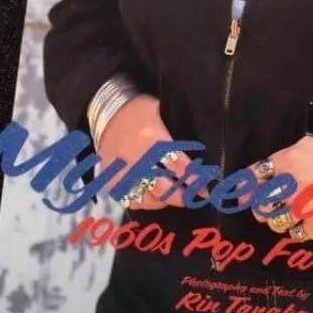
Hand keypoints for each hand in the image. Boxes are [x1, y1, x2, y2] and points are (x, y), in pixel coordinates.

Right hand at [97, 93, 191, 209]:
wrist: (106, 112)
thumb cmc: (139, 110)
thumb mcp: (162, 112)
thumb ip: (177, 132)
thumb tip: (200, 152)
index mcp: (151, 139)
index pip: (178, 165)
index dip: (194, 179)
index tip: (205, 188)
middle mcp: (135, 158)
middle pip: (162, 188)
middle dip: (181, 196)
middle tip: (193, 196)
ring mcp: (120, 172)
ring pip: (146, 199)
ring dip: (164, 200)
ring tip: (174, 196)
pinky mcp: (110, 180)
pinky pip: (130, 201)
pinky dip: (145, 202)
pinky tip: (154, 197)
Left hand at [249, 135, 312, 240]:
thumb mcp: (309, 146)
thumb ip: (283, 158)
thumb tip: (260, 173)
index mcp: (289, 162)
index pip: (254, 178)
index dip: (244, 187)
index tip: (240, 192)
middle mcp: (293, 188)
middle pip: (259, 205)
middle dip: (259, 204)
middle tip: (264, 204)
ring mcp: (304, 212)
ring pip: (275, 222)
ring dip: (278, 217)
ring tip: (292, 209)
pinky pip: (296, 233)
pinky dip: (299, 227)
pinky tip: (310, 217)